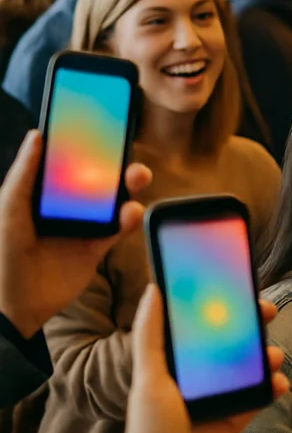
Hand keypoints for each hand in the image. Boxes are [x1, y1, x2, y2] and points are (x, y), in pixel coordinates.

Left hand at [0, 131, 152, 336]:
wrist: (13, 305)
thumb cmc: (2, 255)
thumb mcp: (9, 209)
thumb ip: (25, 175)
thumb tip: (37, 135)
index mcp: (39, 194)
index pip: (65, 163)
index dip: (84, 146)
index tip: (102, 127)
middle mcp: (63, 208)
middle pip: (95, 180)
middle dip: (114, 165)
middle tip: (128, 154)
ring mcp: (81, 228)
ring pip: (112, 201)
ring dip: (128, 188)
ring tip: (137, 177)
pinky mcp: (96, 249)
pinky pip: (118, 230)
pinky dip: (129, 219)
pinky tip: (131, 212)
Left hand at [102, 285, 288, 432]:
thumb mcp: (149, 380)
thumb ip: (151, 336)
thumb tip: (154, 290)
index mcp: (171, 366)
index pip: (196, 327)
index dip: (216, 306)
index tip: (235, 287)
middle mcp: (196, 378)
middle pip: (228, 342)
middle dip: (249, 326)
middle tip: (268, 312)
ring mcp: (218, 398)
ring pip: (248, 367)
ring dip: (265, 357)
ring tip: (274, 355)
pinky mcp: (235, 418)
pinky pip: (260, 397)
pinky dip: (273, 388)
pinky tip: (280, 383)